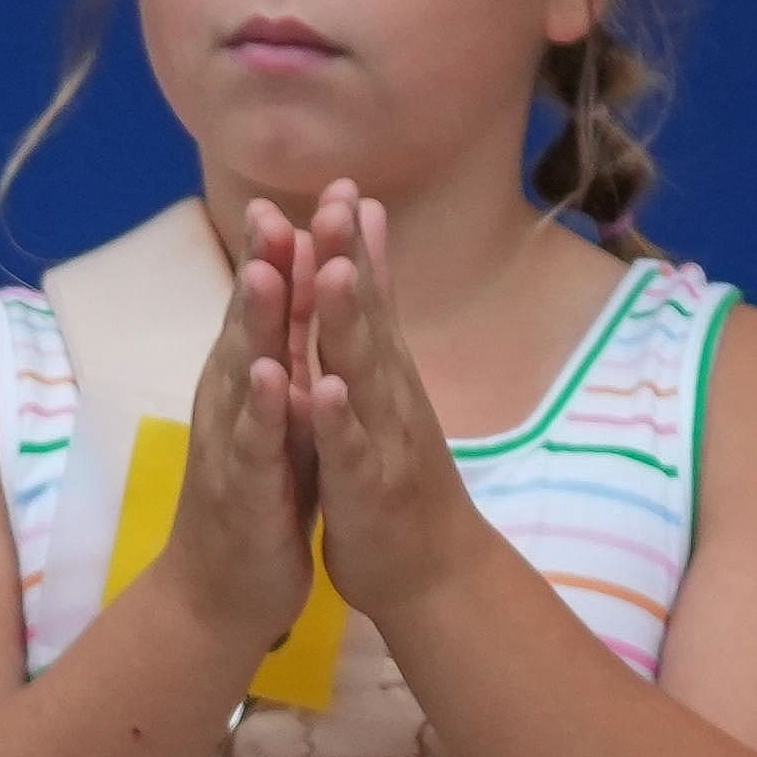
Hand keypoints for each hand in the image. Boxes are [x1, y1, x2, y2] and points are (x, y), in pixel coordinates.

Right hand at [156, 202, 327, 658]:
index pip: (267, 308)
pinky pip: (251, 442)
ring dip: (256, 322)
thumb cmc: (258, 499)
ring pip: (242, 372)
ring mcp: (231, 443)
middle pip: (248, 323)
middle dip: (262, 264)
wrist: (221, 592)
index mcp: (248, 383)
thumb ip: (286, 361)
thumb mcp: (278, 419)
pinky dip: (261, 407)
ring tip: (268, 271)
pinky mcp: (241, 488)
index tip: (304, 195)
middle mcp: (231, 403)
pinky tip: (270, 374)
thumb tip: (297, 301)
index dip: (282, 252)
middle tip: (271, 207)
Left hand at [288, 185, 494, 621]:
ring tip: (330, 271)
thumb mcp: (385, 400)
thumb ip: (378, 336)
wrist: (434, 573)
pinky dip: (336, 419)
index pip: (367, 299)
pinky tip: (322, 388)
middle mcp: (389, 398)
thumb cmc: (397, 478)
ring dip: (347, 324)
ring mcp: (384, 441)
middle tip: (336, 199)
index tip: (340, 183)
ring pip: (362, 375)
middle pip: (367, 320)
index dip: (353, 243)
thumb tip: (373, 272)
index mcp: (383, 377)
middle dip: (349, 260)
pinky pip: (351, 450)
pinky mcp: (370, 489)